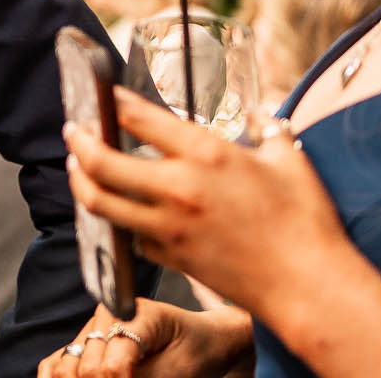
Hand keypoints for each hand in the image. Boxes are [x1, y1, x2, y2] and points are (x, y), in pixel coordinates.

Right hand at [37, 301, 254, 377]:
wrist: (202, 341)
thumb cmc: (195, 352)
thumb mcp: (178, 370)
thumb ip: (143, 377)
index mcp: (136, 313)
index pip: (112, 364)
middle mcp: (107, 315)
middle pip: (86, 368)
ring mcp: (93, 328)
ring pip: (66, 366)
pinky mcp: (86, 342)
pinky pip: (56, 362)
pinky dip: (56, 377)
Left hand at [65, 88, 350, 317]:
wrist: (309, 286)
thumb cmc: (306, 223)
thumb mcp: (290, 160)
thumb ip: (269, 131)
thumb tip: (261, 116)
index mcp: (205, 154)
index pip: (138, 118)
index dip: (111, 101)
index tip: (101, 94)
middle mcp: (178, 188)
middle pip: (101, 162)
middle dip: (77, 142)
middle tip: (72, 131)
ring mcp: (169, 227)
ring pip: (101, 203)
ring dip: (81, 183)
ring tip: (77, 169)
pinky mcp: (171, 258)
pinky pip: (130, 237)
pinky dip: (118, 223)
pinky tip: (117, 212)